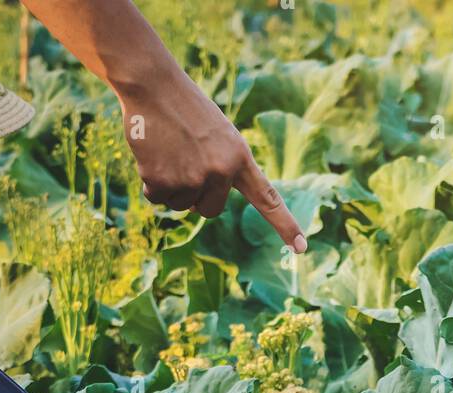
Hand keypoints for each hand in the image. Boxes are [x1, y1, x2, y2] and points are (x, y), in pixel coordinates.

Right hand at [118, 69, 306, 249]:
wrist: (153, 85)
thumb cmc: (186, 107)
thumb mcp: (218, 135)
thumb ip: (224, 168)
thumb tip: (204, 205)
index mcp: (239, 158)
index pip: (268, 198)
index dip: (285, 225)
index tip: (301, 247)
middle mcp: (221, 172)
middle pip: (209, 210)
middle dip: (196, 195)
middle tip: (184, 159)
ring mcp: (193, 178)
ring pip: (181, 206)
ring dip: (171, 185)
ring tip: (168, 150)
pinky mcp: (164, 181)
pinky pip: (157, 199)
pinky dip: (151, 182)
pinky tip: (153, 153)